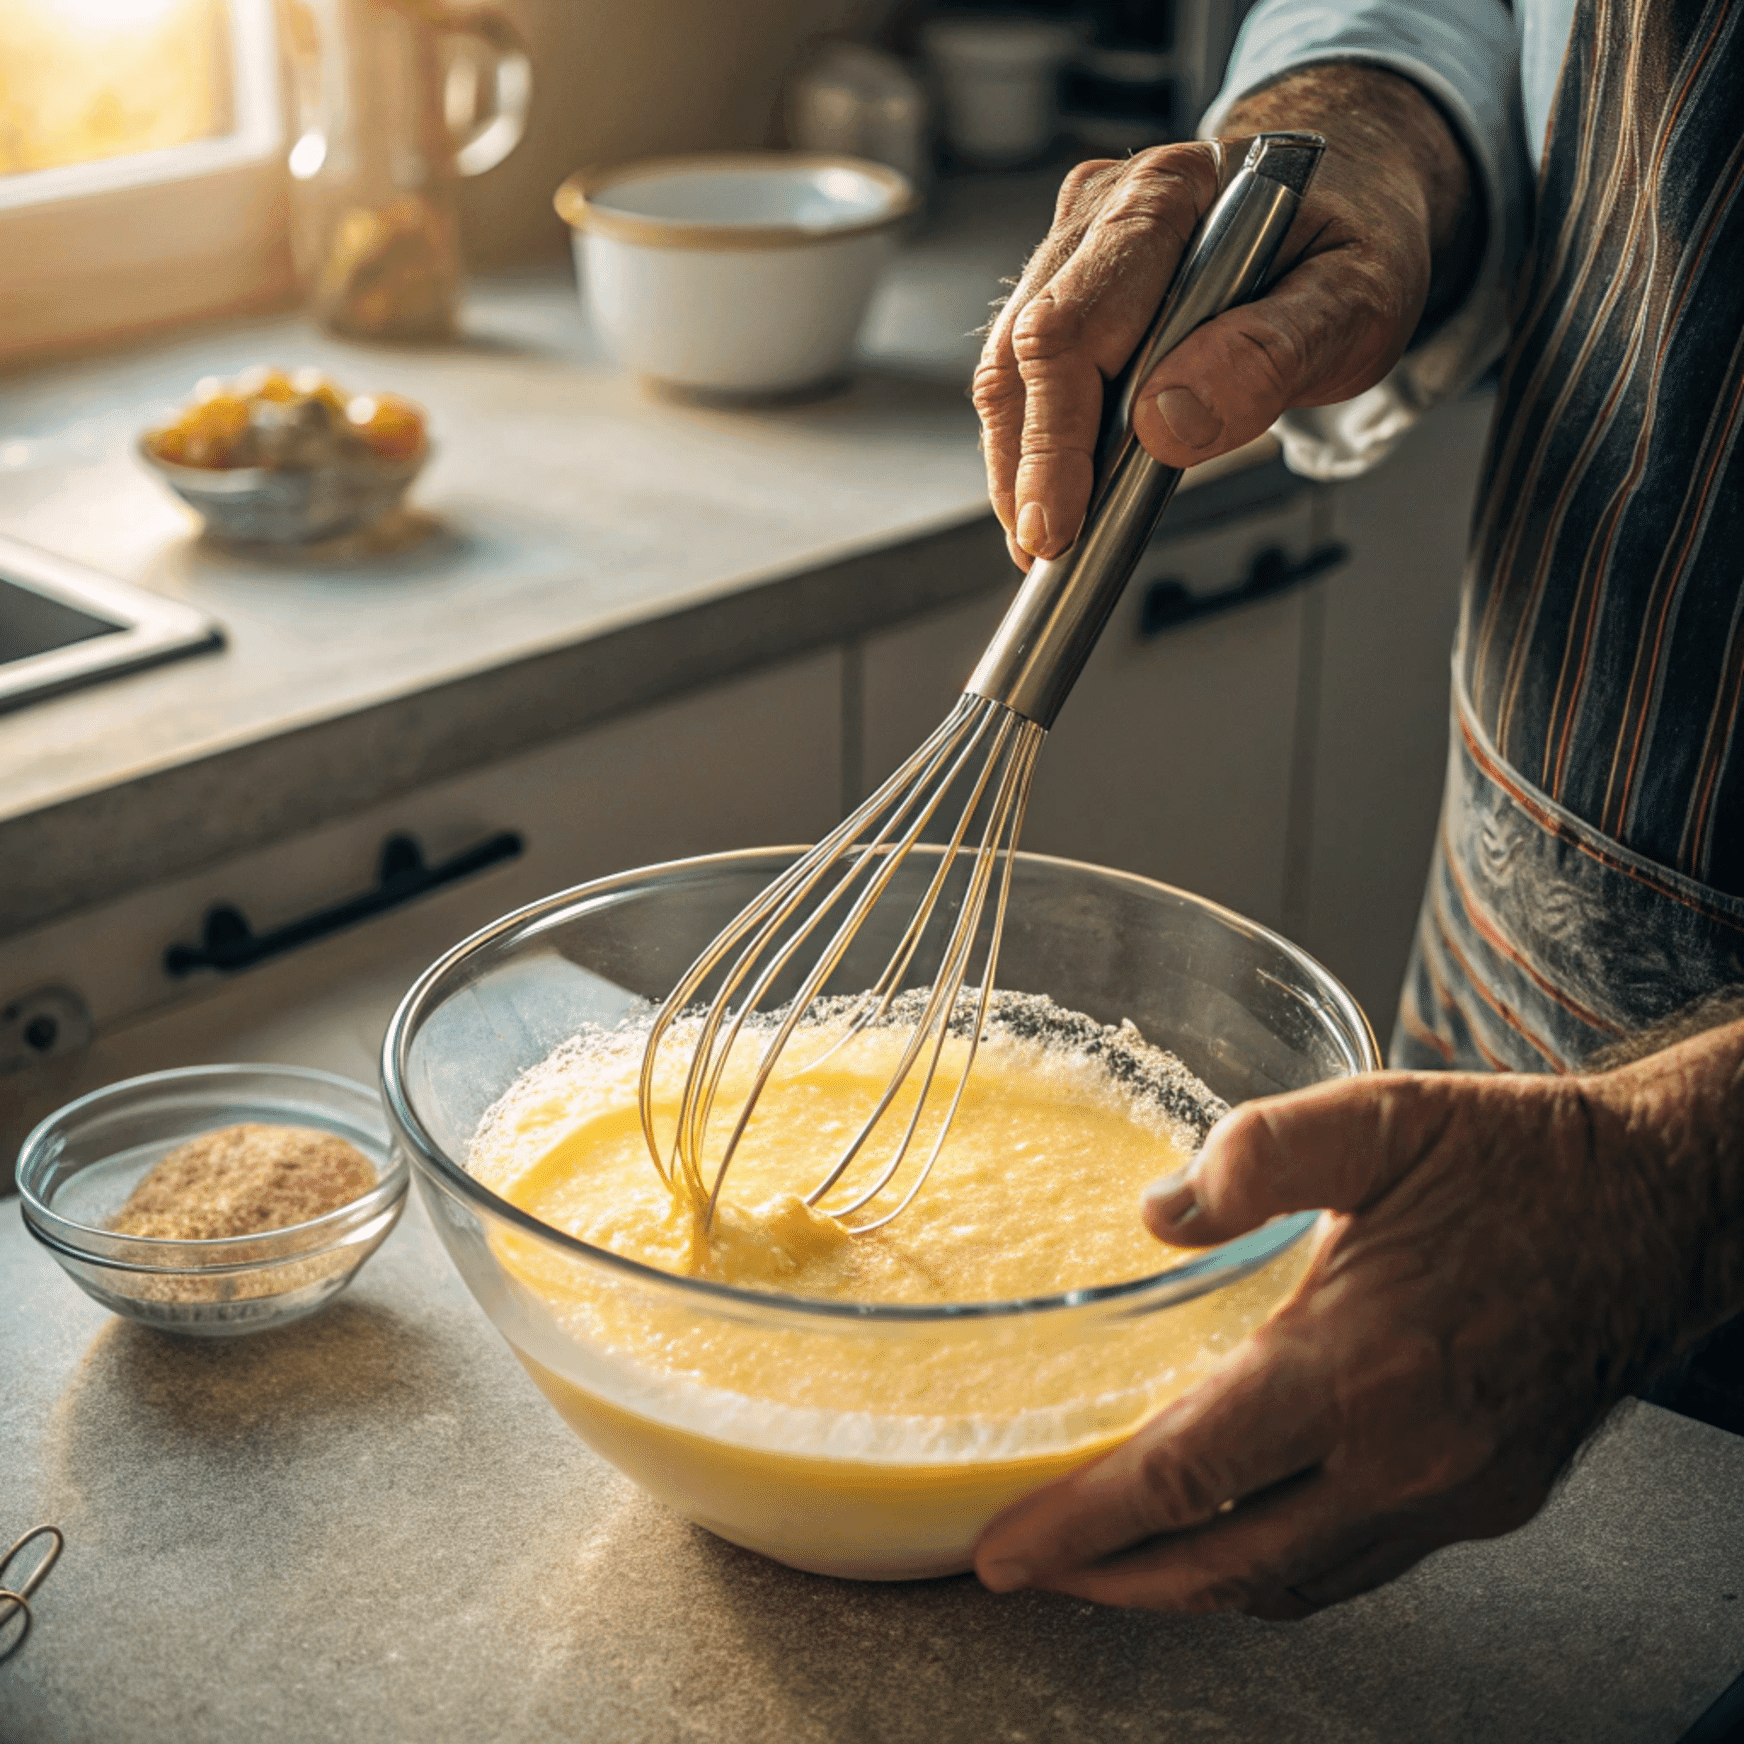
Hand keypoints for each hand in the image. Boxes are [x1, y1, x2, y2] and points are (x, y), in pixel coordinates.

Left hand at [971, 1042, 1739, 1618]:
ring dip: (1189, 1589)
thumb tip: (1155, 1215)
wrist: (1658, 1210)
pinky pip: (1355, 1566)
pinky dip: (1273, 1571)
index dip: (1084, 1521)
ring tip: (1110, 1567)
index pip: (1190, 1477)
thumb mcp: (1379, 1118)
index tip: (1004, 1546)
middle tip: (1026, 1573)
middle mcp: (1406, 1458)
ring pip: (1293, 1585)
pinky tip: (1234, 1538)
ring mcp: (1452, 1496)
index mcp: (1363, 1365)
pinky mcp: (1485, 1502)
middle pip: (1227, 1567)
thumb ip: (1256, 1157)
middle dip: (1113, 1584)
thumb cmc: (1521, 1161)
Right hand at [972, 64, 1477, 569]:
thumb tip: (1166, 421)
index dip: (1054, 435)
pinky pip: (1024, 379)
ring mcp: (1073, 250)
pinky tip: (1053, 499)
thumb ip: (1266, 355)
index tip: (1058, 520)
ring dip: (1018, 466)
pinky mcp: (1063, 291)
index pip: (1074, 326)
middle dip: (1026, 464)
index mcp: (1169, 195)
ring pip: (1008, 370)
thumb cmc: (1346, 252)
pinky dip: (1030, 450)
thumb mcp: (1351, 304)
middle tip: (1046, 550)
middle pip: (1022, 350)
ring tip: (1045, 539)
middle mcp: (1104, 210)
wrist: (1346, 213)